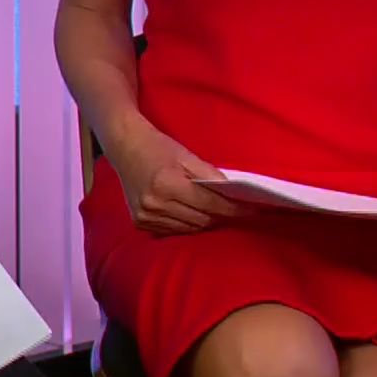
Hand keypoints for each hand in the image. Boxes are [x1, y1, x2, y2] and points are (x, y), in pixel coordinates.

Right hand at [103, 122, 241, 235]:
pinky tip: (193, 215)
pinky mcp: (140, 222)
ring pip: (189, 229)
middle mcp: (154, 204)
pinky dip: (187, 225)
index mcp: (166, 183)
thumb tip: (234, 193)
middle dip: (222, 217)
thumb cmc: (157, 146)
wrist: (124, 146)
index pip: (209, 203)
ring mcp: (145, 216)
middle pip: (201, 220)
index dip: (233, 209)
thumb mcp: (186, 155)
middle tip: (239, 212)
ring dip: (206, 223)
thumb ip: (210, 175)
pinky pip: (173, 230)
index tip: (252, 210)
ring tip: (218, 213)